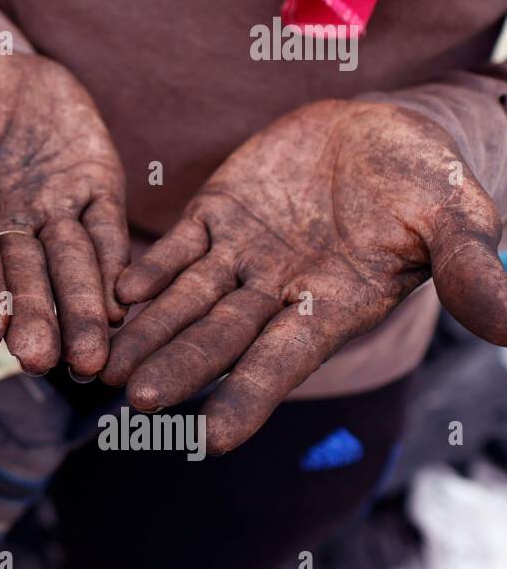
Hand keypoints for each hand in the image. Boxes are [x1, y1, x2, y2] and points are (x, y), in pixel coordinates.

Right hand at [0, 46, 128, 374]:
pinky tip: (125, 304)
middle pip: (23, 279)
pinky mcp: (95, 188)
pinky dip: (117, 265)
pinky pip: (108, 231)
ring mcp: (54, 210)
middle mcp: (7, 223)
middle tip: (44, 361)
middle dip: (35, 319)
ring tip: (92, 358)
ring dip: (82, 310)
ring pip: (71, 267)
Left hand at [105, 99, 506, 452]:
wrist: (380, 130)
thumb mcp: (454, 217)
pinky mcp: (216, 215)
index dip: (249, 398)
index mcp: (332, 304)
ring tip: (101, 363)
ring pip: (186, 300)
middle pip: (219, 337)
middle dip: (178, 366)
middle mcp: (278, 291)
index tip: (212, 439)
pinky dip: (149, 268)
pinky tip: (116, 291)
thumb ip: (467, 267)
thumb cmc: (424, 180)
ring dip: (147, 330)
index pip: (284, 361)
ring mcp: (242, 255)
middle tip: (133, 398)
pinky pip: (177, 247)